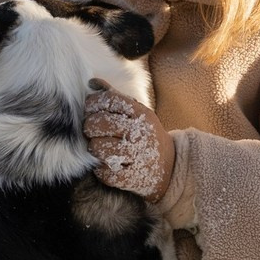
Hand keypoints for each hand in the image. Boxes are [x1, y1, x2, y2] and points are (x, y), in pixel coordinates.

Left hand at [83, 80, 174, 202]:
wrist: (171, 167)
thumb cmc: (147, 135)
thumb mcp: (139, 113)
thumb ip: (115, 97)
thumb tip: (92, 82)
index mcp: (141, 114)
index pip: (109, 100)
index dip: (93, 103)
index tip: (90, 109)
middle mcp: (141, 133)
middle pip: (99, 123)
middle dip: (89, 126)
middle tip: (92, 130)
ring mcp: (138, 157)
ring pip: (97, 147)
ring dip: (94, 148)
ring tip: (100, 148)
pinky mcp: (132, 178)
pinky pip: (104, 172)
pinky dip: (101, 169)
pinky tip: (107, 164)